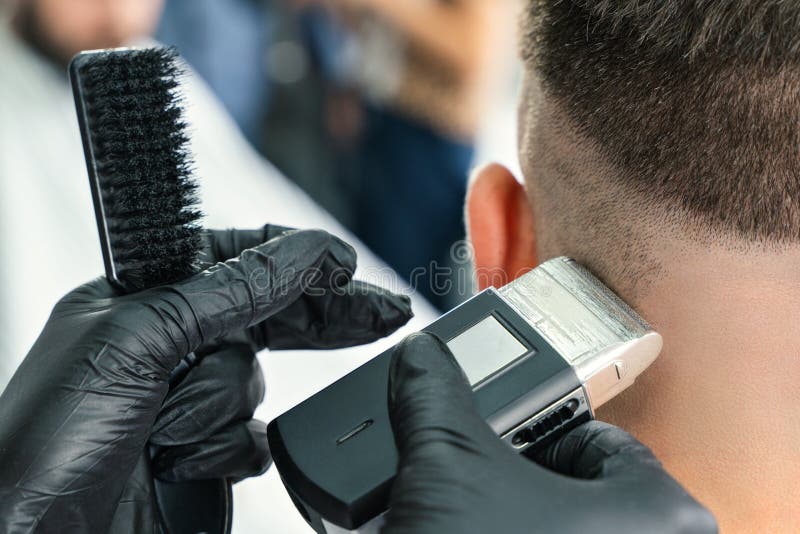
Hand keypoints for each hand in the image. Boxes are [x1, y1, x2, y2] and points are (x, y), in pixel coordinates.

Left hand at [0, 228, 411, 532]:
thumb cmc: (44, 442)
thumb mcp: (140, 339)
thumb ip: (230, 289)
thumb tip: (309, 251)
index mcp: (139, 297)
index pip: (236, 257)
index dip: (296, 257)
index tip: (348, 264)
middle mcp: (165, 343)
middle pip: (267, 315)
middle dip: (325, 316)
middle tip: (386, 311)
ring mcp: (183, 401)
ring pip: (255, 384)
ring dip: (218, 410)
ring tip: (166, 431)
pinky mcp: (200, 454)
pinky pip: (252, 440)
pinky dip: (225, 452)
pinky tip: (182, 461)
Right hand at [383, 333, 717, 533]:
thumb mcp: (449, 465)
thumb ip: (436, 398)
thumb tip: (422, 359)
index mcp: (660, 514)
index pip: (595, 436)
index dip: (534, 426)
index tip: (499, 432)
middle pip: (578, 486)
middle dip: (517, 480)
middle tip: (477, 480)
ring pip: (563, 530)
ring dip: (509, 516)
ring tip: (468, 514)